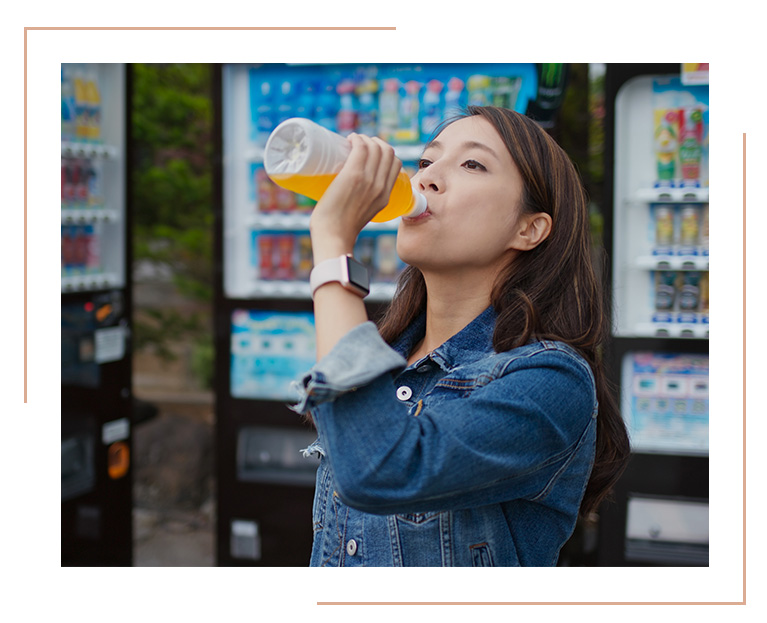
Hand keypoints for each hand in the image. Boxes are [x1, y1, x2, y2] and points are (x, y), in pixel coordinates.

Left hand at [309, 133, 401, 261]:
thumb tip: (346, 196)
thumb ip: (361, 204)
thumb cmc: (339, 229)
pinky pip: (361, 147)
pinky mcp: (353, 175)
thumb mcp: (361, 215)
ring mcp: (368, 180)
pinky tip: (349, 139)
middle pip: (387, 152)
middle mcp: (381, 186)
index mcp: (385, 196)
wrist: (333, 237)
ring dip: (364, 138)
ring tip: (351, 141)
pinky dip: (357, 139)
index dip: (384, 152)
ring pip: (375, 147)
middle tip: (358, 144)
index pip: (395, 164)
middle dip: (375, 141)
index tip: (369, 151)